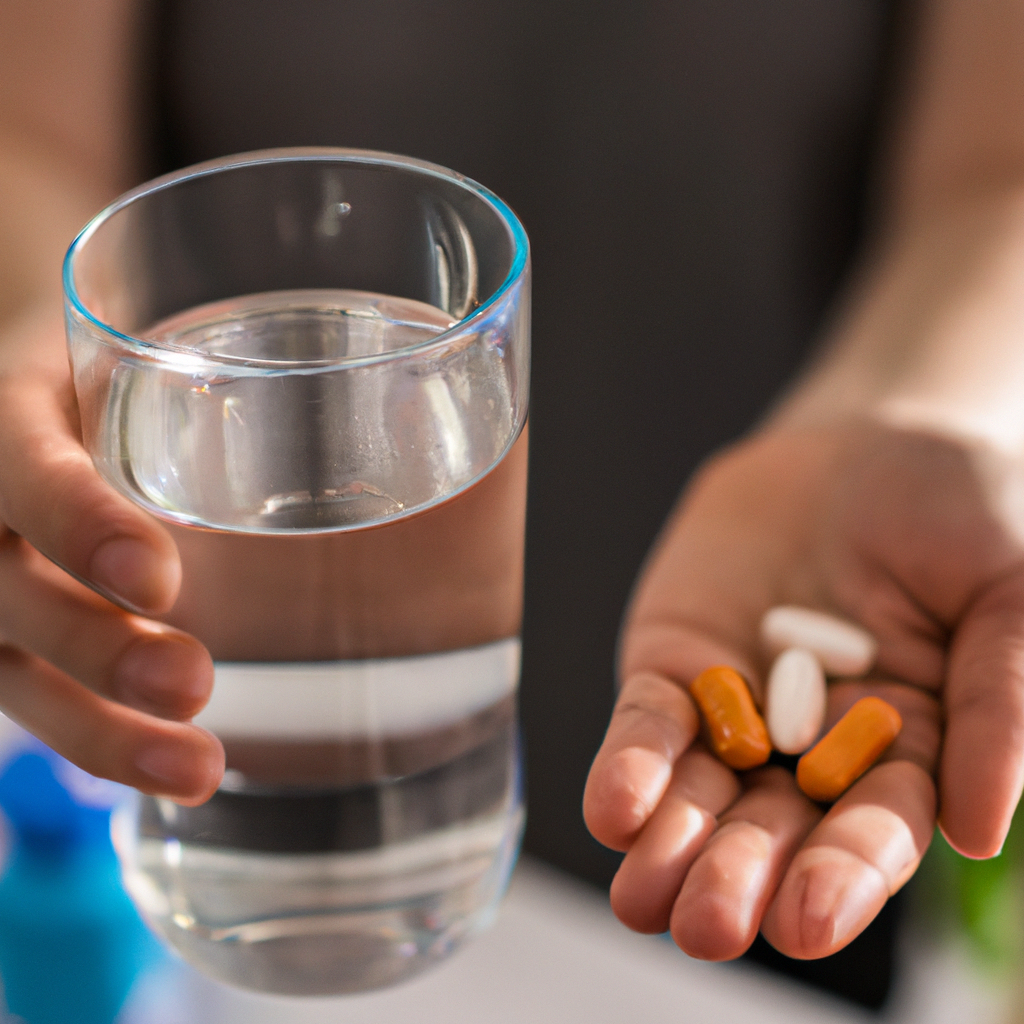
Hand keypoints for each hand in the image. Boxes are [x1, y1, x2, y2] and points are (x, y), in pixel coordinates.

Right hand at [0, 306, 222, 802]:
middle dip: (95, 648)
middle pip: (5, 591)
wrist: (41, 388)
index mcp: (5, 416)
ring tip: (197, 769)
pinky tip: (171, 770)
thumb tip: (420, 401)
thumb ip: (218, 383)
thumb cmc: (116, 366)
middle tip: (192, 684)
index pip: (18, 469)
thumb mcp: (139, 352)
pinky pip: (32, 695)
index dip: (76, 524)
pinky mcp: (7, 633)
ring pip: (12, 669)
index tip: (159, 579)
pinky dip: (98, 737)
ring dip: (100, 729)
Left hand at [584, 419, 1023, 959]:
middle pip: (774, 828)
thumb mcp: (1008, 596)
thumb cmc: (961, 514)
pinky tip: (615, 809)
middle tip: (709, 926)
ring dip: (669, 844)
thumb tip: (975, 831)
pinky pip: (649, 720)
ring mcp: (736, 708)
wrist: (867, 442)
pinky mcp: (674, 662)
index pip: (874, 830)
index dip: (844, 877)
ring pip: (699, 791)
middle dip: (739, 877)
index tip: (809, 923)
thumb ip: (996, 705)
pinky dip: (632, 762)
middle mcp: (813, 749)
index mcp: (908, 752)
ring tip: (644, 897)